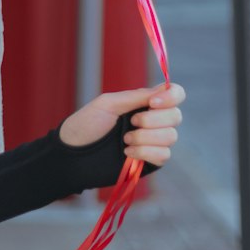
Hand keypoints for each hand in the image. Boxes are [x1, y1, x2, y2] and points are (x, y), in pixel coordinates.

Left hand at [58, 83, 185, 168]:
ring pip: (171, 137)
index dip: (171, 98)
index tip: (152, 103)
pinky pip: (163, 155)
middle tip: (131, 123)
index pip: (175, 94)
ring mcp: (153, 141)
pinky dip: (145, 152)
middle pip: (175, 116)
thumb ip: (136, 97)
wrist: (73, 154)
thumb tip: (165, 88)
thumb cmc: (86, 124)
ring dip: (146, 138)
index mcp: (144, 102)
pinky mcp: (151, 161)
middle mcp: (153, 120)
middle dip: (153, 121)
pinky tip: (127, 152)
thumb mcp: (108, 104)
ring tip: (124, 140)